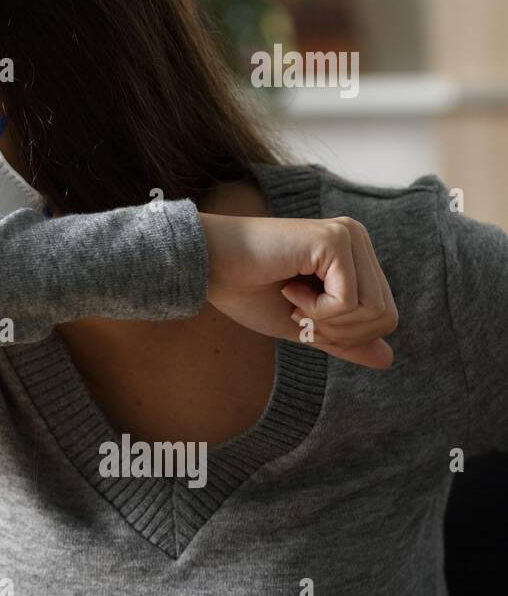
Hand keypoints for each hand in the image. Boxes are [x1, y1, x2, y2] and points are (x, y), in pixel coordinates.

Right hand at [198, 213, 398, 368]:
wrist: (206, 265)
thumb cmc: (244, 289)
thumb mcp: (301, 323)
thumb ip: (343, 338)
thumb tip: (388, 360)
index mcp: (352, 255)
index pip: (384, 314)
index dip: (344, 334)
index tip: (300, 315)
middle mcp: (356, 239)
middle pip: (385, 315)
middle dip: (338, 331)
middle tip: (296, 312)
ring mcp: (348, 236)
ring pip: (373, 310)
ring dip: (325, 320)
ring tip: (292, 299)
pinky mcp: (335, 239)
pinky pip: (349, 301)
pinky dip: (316, 310)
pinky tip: (288, 289)